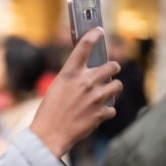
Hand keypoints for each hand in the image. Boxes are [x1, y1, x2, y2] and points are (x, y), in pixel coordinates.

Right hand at [30, 28, 122, 157]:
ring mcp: (95, 98)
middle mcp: (85, 82)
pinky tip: (97, 112)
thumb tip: (88, 72)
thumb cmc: (49, 111)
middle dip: (113, 68)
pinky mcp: (100, 113)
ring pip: (117, 85)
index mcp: (70, 73)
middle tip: (111, 70)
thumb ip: (73, 77)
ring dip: (113, 87)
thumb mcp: (56, 87)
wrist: (49, 134)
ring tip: (106, 92)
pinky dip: (106, 110)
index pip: (84, 46)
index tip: (99, 31)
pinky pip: (112, 108)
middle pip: (112, 66)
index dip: (93, 35)